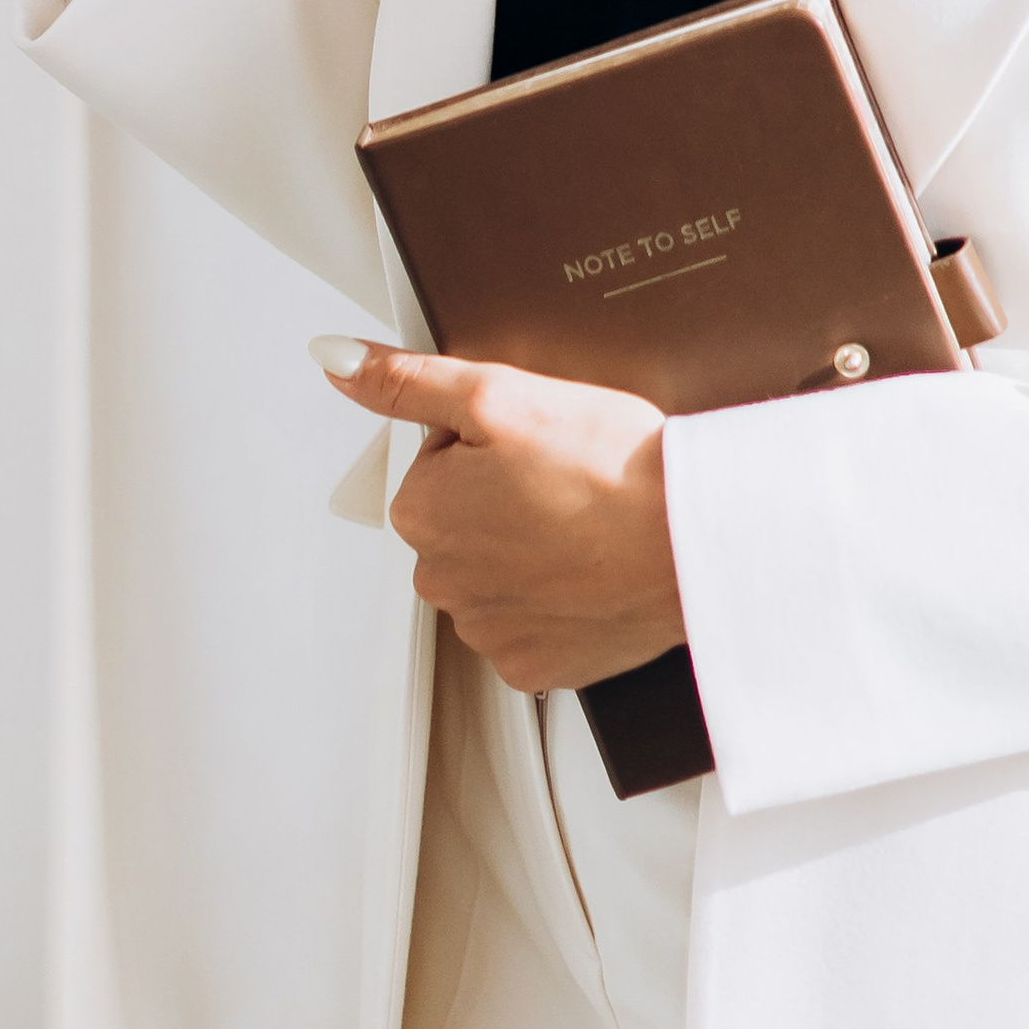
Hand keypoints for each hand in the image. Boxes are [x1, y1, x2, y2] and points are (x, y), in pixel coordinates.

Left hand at [315, 340, 683, 692]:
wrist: (691, 544)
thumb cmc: (612, 470)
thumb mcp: (501, 393)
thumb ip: (409, 380)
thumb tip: (337, 362)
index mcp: (423, 512)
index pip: (438, 460)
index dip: (492, 443)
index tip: (536, 446)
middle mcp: (442, 581)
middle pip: (462, 520)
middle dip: (504, 499)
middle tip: (566, 481)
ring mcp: (489, 631)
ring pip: (497, 573)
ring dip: (531, 550)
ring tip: (586, 524)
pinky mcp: (536, 666)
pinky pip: (532, 625)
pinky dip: (558, 601)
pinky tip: (592, 571)